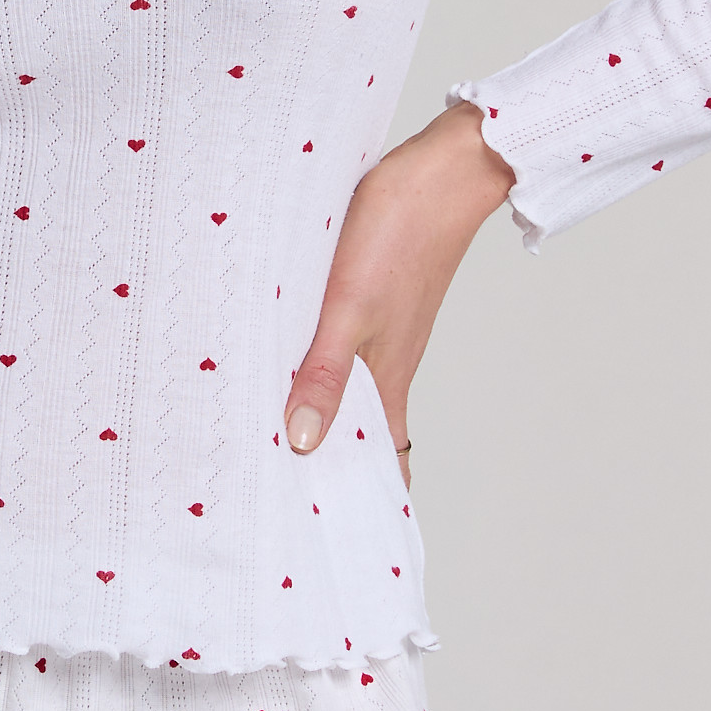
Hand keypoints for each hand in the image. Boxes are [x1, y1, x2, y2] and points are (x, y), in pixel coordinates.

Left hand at [281, 102, 513, 485]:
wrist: (443, 169)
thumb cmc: (400, 234)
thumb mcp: (348, 308)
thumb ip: (323, 374)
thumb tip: (302, 445)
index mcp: (387, 380)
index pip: (384, 463)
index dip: (367, 503)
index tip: (337, 542)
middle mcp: (387, 364)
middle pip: (361, 434)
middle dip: (330, 469)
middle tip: (283, 501)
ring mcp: (381, 330)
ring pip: (348, 391)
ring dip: (320, 417)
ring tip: (267, 440)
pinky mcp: (372, 298)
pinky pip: (341, 351)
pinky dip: (315, 369)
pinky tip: (283, 359)